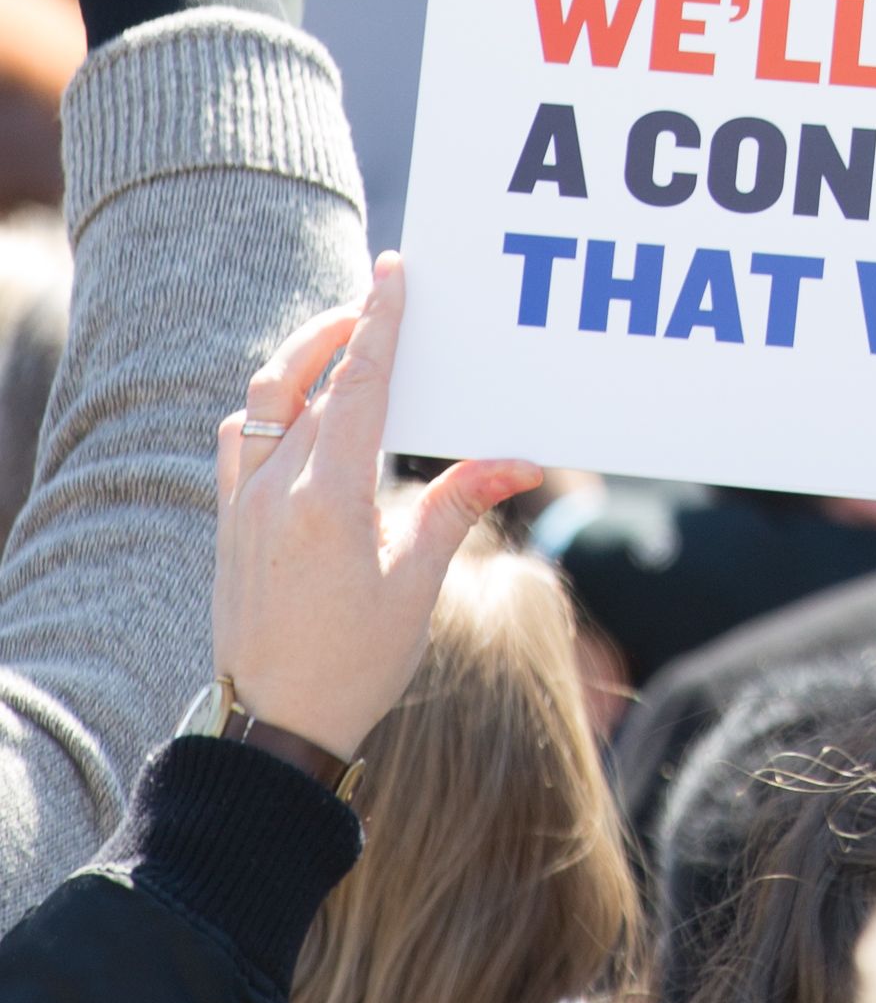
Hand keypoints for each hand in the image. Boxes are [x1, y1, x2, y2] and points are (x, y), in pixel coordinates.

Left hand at [211, 259, 540, 763]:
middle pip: (302, 380)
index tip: (392, 273)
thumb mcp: (418, 582)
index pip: (355, 385)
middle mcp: (273, 492)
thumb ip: (459, 503)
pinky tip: (300, 416)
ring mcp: (241, 507)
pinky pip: (238, 441)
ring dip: (300, 362)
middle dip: (341, 331)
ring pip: (261, 403)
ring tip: (341, 347)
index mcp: (326, 500)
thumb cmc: (354, 663)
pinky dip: (269, 409)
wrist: (275, 729)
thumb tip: (521, 457)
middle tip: (377, 303)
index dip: (378, 323)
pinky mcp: (227, 525)